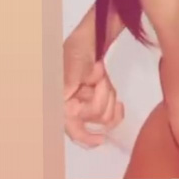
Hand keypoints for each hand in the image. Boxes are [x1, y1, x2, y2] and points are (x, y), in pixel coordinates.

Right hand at [63, 30, 123, 147]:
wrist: (93, 38)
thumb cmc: (78, 49)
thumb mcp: (70, 67)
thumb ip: (66, 88)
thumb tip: (65, 109)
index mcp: (60, 100)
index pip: (71, 127)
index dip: (84, 136)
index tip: (99, 139)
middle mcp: (72, 106)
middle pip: (93, 118)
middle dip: (100, 98)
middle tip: (98, 79)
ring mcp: (86, 104)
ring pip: (105, 116)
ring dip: (107, 94)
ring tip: (101, 77)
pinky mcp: (99, 101)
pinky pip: (112, 115)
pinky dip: (116, 107)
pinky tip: (118, 101)